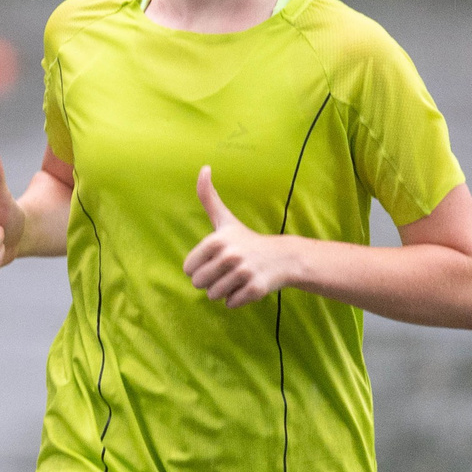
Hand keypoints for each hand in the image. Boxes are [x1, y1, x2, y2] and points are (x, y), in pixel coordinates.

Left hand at [184, 166, 300, 307]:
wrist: (283, 257)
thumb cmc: (246, 239)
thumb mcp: (225, 219)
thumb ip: (208, 197)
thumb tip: (203, 167)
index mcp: (216, 241)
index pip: (189, 269)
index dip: (200, 267)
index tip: (215, 260)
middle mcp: (229, 256)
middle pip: (199, 284)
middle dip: (210, 281)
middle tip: (226, 271)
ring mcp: (243, 273)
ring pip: (214, 295)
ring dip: (223, 291)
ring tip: (237, 278)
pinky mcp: (255, 289)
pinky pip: (231, 303)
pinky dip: (236, 300)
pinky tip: (246, 286)